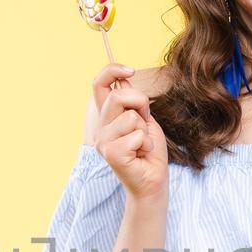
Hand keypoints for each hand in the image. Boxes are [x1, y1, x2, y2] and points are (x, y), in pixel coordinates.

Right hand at [92, 64, 167, 200]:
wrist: (152, 180)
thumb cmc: (148, 151)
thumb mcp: (143, 119)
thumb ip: (133, 102)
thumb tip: (125, 81)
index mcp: (106, 117)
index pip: (98, 84)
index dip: (112, 70)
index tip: (130, 71)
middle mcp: (100, 128)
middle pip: (118, 97)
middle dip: (141, 104)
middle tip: (145, 123)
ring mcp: (103, 142)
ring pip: (131, 118)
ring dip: (145, 131)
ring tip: (142, 145)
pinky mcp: (112, 154)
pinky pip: (136, 136)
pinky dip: (146, 144)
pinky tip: (141, 155)